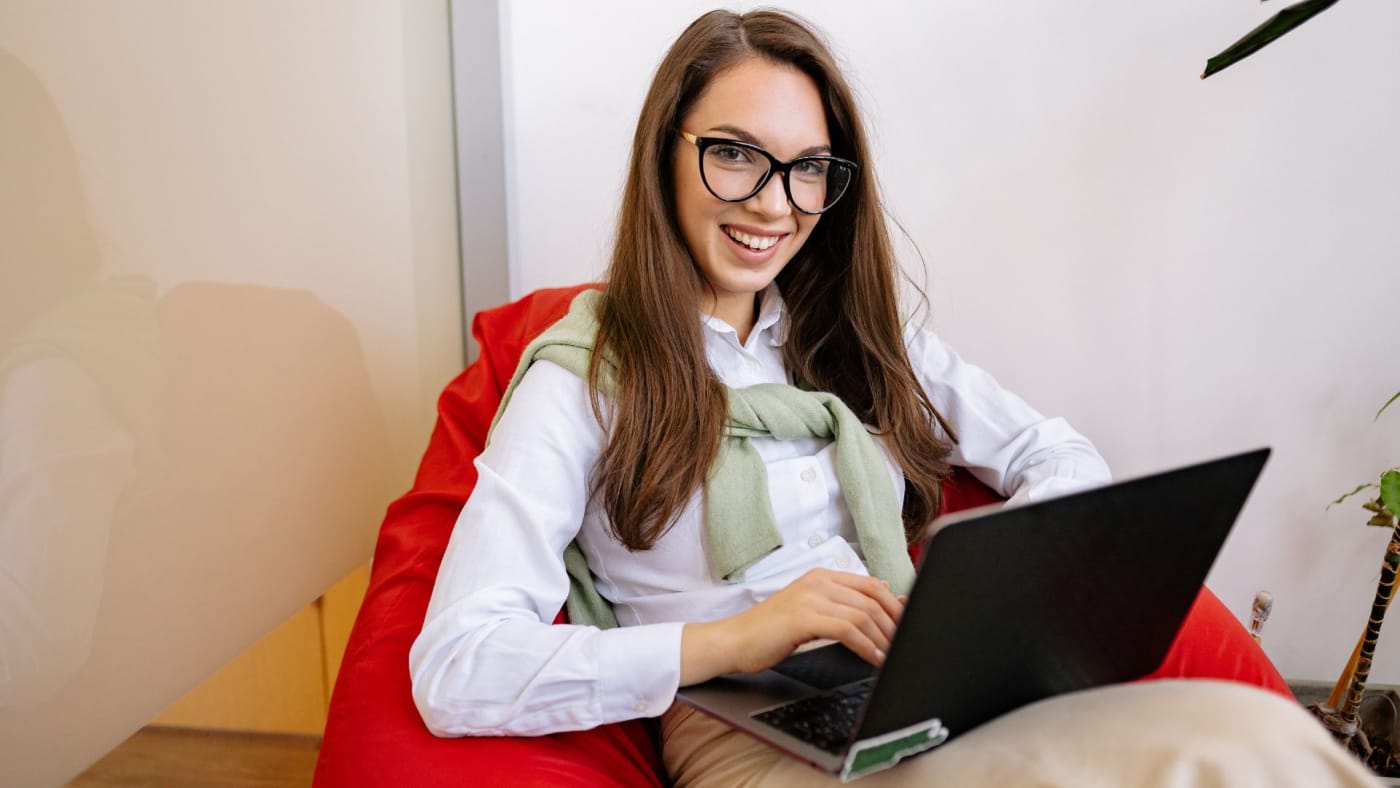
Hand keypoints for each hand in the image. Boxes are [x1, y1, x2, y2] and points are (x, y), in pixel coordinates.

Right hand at [680, 569, 903, 684]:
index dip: (895, 606)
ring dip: (882, 638)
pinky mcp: (803, 617)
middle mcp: (818, 581)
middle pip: (872, 599)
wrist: (733, 640)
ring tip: (890, 656)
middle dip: (893, 624)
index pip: (872, 585)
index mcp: (821, 576)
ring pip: (863, 614)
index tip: (907, 626)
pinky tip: (872, 658)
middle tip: (904, 644)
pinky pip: (847, 629)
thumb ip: (842, 603)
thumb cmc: (769, 631)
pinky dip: (866, 646)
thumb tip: (886, 593)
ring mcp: (810, 597)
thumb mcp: (809, 610)